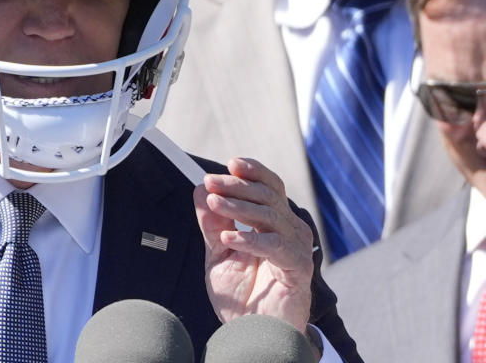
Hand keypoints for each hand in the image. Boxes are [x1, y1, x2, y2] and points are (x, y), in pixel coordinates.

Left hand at [194, 157, 314, 332]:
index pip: (269, 186)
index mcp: (274, 222)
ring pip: (270, 215)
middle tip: (211, 184)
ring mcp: (297, 248)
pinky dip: (249, 239)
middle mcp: (289, 230)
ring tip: (213, 205)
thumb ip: (212, 224)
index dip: (253, 172)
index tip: (230, 164)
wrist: (253, 333)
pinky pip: (275, 246)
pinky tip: (228, 239)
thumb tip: (199, 191)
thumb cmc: (242, 295)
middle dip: (237, 186)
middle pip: (269, 195)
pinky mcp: (298, 268)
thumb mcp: (218, 253)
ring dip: (239, 207)